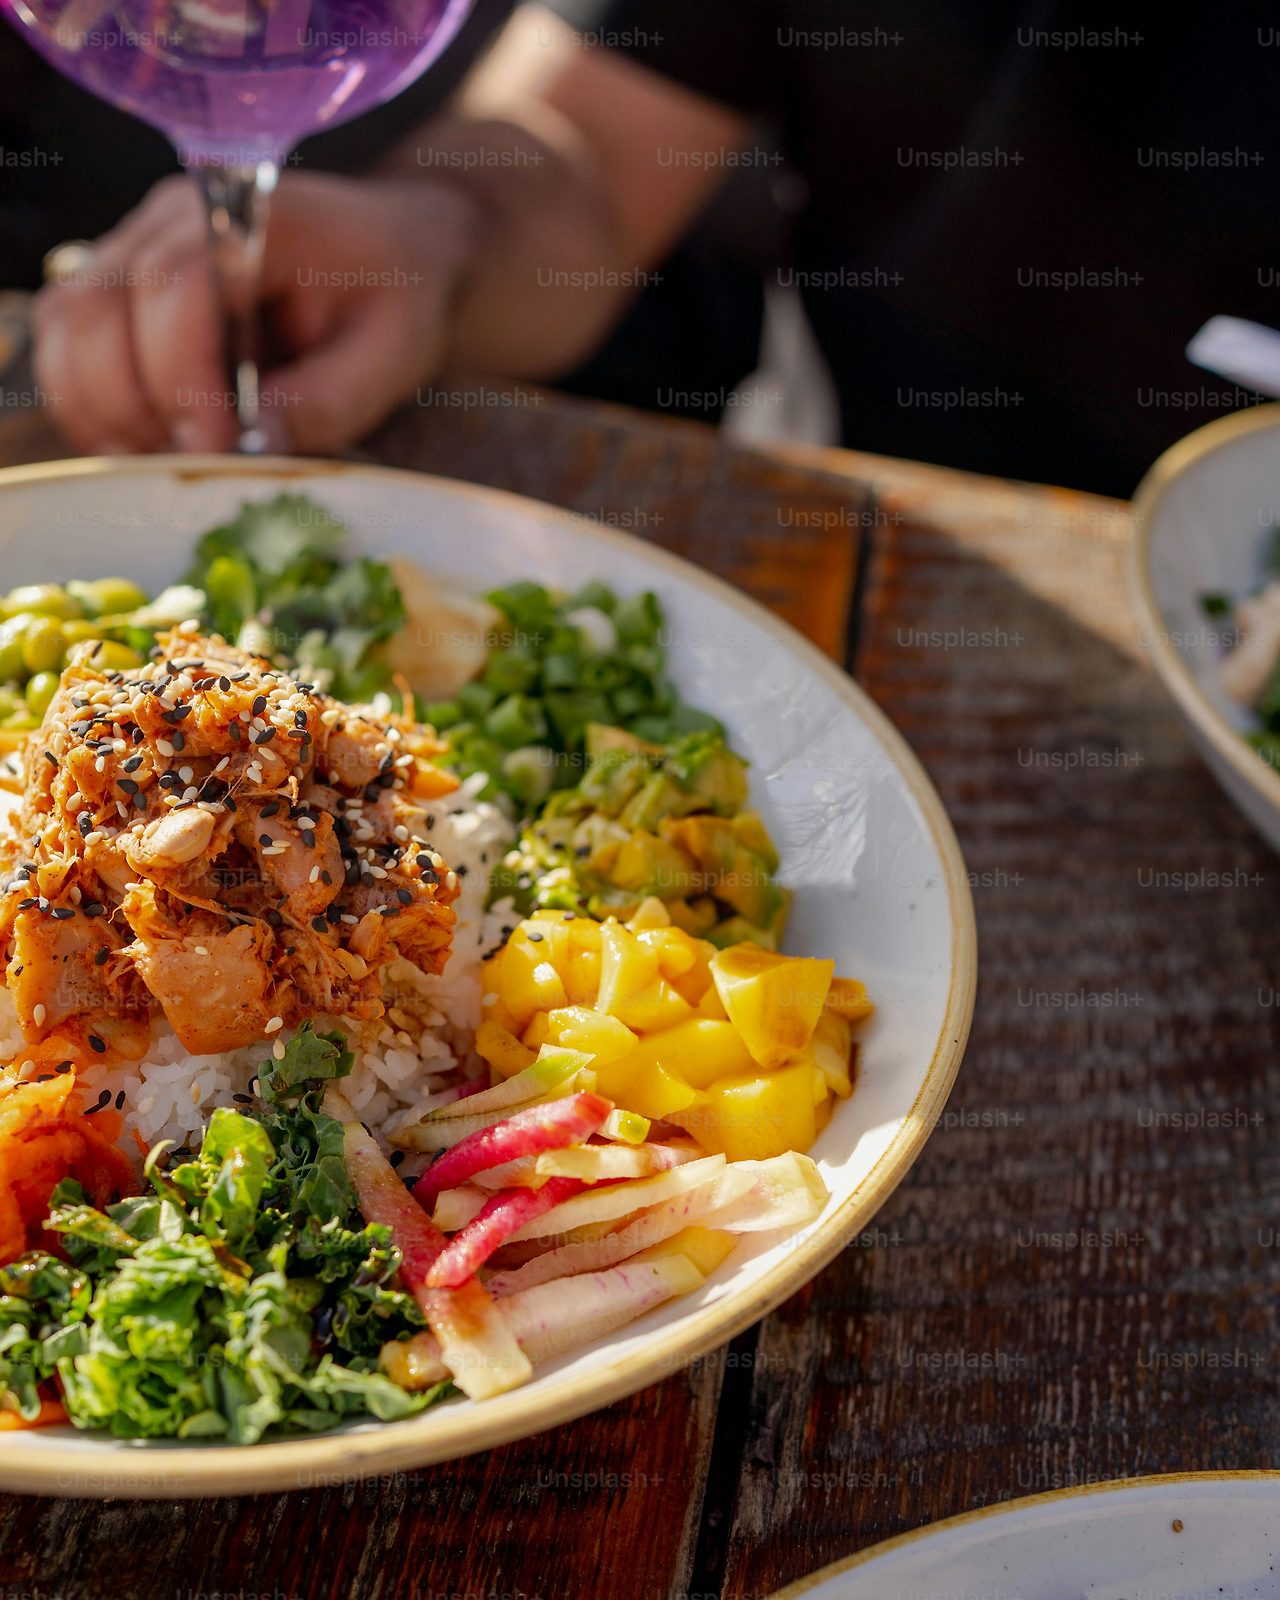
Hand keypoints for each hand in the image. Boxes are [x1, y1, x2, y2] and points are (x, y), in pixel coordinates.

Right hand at [32, 170, 479, 455]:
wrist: (396, 258)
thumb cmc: (398, 296)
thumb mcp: (393, 353)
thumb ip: (329, 399)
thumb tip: (256, 446)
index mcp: (248, 218)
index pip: (171, 284)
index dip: (179, 376)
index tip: (215, 447)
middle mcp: (172, 224)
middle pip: (96, 308)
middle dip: (134, 405)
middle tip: (194, 466)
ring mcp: (136, 254)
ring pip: (68, 332)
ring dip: (103, 413)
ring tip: (170, 462)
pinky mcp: (122, 296)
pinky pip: (72, 353)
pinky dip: (96, 411)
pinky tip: (152, 447)